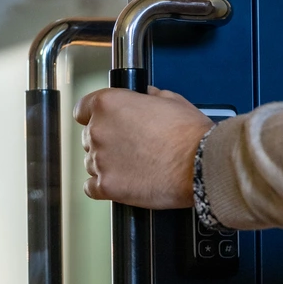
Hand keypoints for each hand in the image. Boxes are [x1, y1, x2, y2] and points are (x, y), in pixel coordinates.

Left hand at [74, 86, 210, 208]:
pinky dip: (102, 186)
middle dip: (106, 141)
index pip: (82, 109)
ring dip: (107, 164)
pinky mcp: (107, 186)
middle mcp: (98, 130)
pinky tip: (120, 182)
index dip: (93, 116)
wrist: (200, 164)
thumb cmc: (189, 133)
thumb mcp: (171, 100)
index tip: (102, 122)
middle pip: (88, 137)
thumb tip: (146, 96)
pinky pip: (91, 188)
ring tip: (133, 166)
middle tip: (129, 147)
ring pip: (91, 162)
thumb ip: (148, 96)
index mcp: (108, 104)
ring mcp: (100, 160)